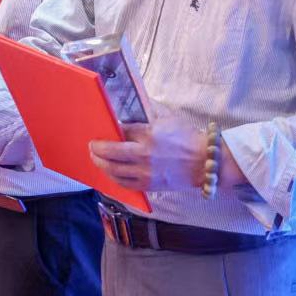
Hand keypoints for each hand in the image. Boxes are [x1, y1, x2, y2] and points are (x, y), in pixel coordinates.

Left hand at [88, 115, 208, 193]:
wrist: (204, 162)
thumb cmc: (187, 137)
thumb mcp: (167, 119)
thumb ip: (147, 114)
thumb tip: (130, 109)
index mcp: (148, 135)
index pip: (120, 132)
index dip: (109, 132)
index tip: (102, 131)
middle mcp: (143, 155)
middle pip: (109, 153)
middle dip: (96, 150)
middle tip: (92, 147)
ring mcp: (145, 173)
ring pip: (113, 170)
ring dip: (101, 164)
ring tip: (97, 159)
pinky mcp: (148, 185)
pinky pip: (124, 184)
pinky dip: (113, 177)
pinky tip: (110, 172)